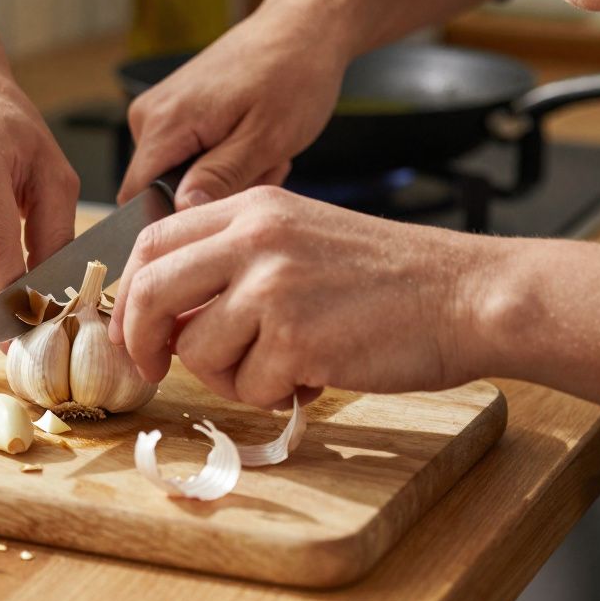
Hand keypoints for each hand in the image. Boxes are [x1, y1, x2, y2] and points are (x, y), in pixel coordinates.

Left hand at [109, 187, 493, 408]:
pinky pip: (248, 385)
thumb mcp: (300, 236)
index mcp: (252, 208)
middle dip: (141, 340)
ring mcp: (273, 287)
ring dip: (228, 375)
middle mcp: (254, 237)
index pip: (151, 241)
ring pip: (196, 350)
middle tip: (153, 368)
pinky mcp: (296, 338)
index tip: (135, 327)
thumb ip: (233, 259)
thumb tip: (167, 312)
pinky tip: (316, 372)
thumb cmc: (389, 277)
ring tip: (281, 363)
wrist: (469, 295)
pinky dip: (274, 393)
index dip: (130, 293)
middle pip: (151, 292)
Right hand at [117, 0, 350, 207]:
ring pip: (180, 176)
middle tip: (263, 168)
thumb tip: (182, 212)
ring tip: (263, 151)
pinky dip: (225, 159)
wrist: (302, 27)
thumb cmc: (293, 74)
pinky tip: (252, 140)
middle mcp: (149, 116)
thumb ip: (219, 178)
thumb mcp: (266, 138)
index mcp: (164, 122)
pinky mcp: (174, 110)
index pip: (137, 198)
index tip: (224, 205)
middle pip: (163, 189)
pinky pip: (188, 157)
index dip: (175, 217)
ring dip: (226, 177)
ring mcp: (159, 111)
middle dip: (215, 193)